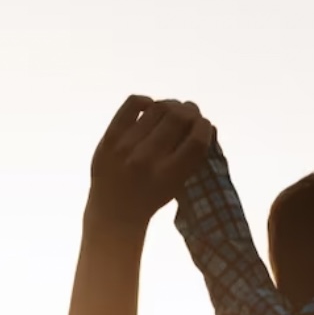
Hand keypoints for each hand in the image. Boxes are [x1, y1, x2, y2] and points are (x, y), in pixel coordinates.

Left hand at [88, 95, 215, 227]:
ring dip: (172, 104)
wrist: (113, 213)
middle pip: (179, 118)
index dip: (205, 127)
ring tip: (174, 109)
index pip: (196, 141)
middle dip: (190, 111)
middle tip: (191, 112)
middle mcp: (147, 160)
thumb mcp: (177, 185)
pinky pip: (132, 104)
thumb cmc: (152, 198)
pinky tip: (150, 108)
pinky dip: (146, 101)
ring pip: (158, 108)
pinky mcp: (109, 138)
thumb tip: (203, 123)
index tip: (204, 125)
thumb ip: (190, 157)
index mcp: (168, 177)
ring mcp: (125, 147)